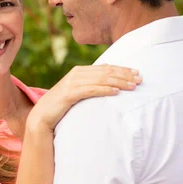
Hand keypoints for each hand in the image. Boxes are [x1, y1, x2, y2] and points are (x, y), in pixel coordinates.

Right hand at [27, 64, 141, 131]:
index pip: (106, 67)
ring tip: (132, 86)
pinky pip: (91, 89)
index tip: (137, 72)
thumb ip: (90, 84)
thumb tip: (109, 80)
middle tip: (140, 79)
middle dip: (125, 74)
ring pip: (101, 79)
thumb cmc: (62, 106)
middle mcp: (77, 73)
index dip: (123, 69)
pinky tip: (116, 92)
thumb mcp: (78, 92)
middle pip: (106, 71)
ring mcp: (72, 82)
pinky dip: (105, 89)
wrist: (42, 116)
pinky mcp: (69, 93)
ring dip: (119, 81)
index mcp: (80, 71)